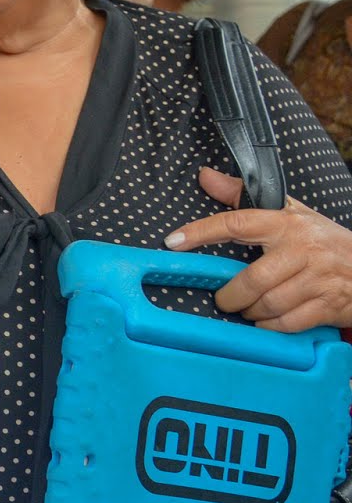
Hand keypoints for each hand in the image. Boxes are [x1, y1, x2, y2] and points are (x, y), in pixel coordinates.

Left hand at [165, 167, 351, 331]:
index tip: (173, 241)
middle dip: (230, 295)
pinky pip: (287, 323)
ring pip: (268, 303)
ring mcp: (318, 279)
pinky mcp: (328, 305)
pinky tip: (265, 320)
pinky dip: (269, 326)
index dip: (201, 232)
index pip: (237, 223)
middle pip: (252, 279)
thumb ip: (244, 196)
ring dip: (249, 311)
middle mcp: (303, 249)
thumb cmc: (322, 240)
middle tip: (223, 298)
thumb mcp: (289, 212)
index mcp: (287, 223)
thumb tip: (205, 176)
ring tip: (246, 308)